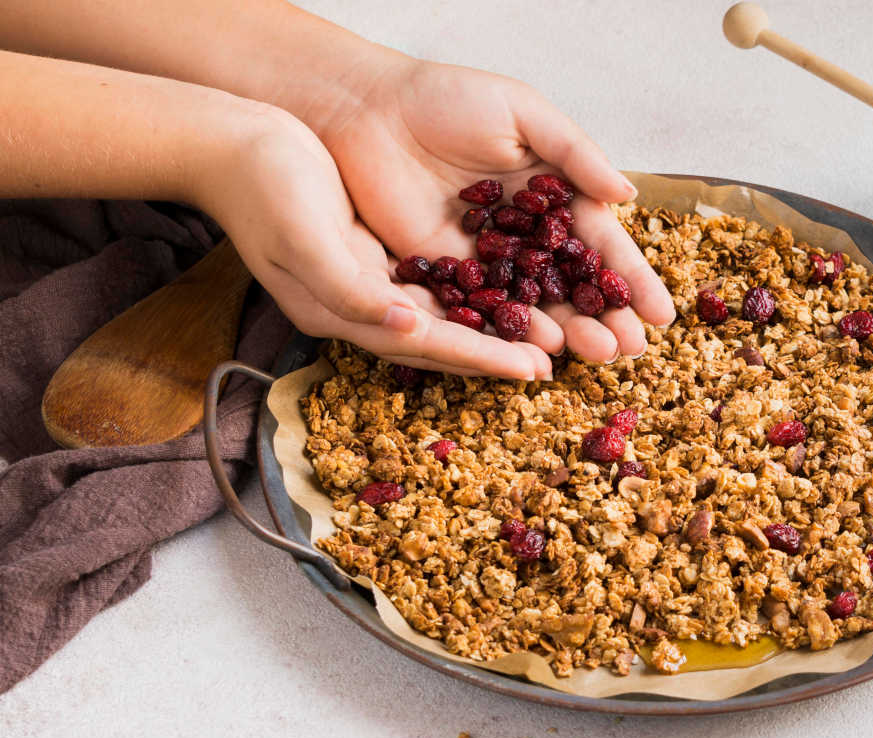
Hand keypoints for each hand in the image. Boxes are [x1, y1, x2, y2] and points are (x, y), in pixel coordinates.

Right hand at [197, 106, 552, 379]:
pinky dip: (474, 293)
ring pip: (443, 318)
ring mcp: (368, 284)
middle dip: (496, 356)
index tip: (532, 370)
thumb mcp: (304, 237)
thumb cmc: (264, 185)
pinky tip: (508, 290)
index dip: (481, 358)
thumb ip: (350, 289)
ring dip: (491, 330)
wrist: (232, 145)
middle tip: (554, 365)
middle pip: (442, 343)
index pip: (426, 345)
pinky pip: (435, 285)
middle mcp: (360, 307)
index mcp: (341, 312)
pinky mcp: (375, 257)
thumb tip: (406, 325)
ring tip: (542, 338)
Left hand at [301, 55, 675, 363]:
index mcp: (553, 194)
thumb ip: (576, 154)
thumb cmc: (447, 98)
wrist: (367, 110)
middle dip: (607, 317)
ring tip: (602, 353)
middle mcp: (525, 234)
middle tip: (633, 348)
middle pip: (574, 285)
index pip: (600, 245)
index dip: (632, 279)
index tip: (661, 314)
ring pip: (536, 305)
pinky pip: (486, 309)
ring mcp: (486, 259)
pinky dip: (514, 330)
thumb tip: (629, 194)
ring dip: (570, 331)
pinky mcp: (444, 274)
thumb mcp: (523, 113)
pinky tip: (545, 349)